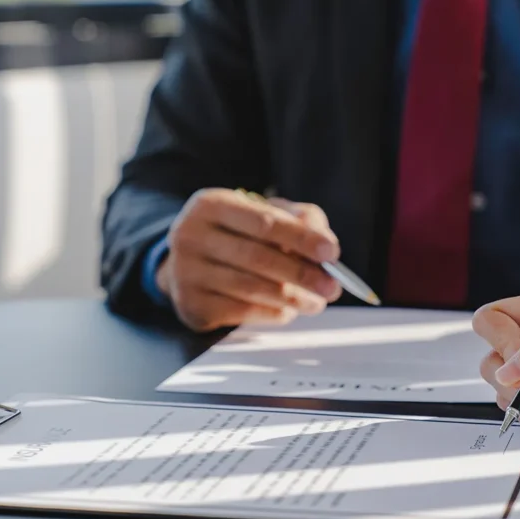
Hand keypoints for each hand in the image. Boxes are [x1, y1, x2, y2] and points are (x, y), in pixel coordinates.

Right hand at [156, 188, 342, 331]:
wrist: (190, 263)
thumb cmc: (239, 234)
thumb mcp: (266, 214)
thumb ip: (300, 220)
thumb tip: (326, 243)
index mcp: (211, 204)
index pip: (264, 222)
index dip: (301, 238)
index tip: (332, 252)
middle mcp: (191, 235)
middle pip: (258, 258)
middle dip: (302, 274)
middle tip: (333, 287)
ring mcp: (186, 272)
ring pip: (251, 288)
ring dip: (292, 299)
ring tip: (317, 303)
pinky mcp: (191, 304)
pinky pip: (241, 312)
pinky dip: (271, 313)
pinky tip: (287, 311)